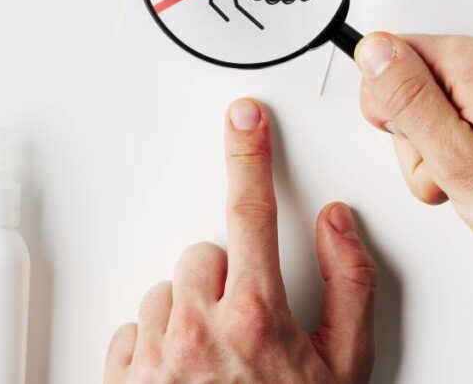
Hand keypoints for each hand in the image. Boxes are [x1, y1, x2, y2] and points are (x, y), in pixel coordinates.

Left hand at [105, 99, 376, 383]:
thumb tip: (337, 221)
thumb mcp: (346, 368)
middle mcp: (196, 327)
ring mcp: (154, 352)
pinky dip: (155, 346)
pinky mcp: (122, 374)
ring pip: (166, 294)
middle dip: (225, 280)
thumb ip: (350, 284)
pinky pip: (134, 332)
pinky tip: (184, 379)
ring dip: (189, 316)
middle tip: (247, 329)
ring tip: (218, 366)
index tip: (245, 116)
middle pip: (202, 257)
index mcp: (254, 315)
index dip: (250, 155)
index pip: (251, 210)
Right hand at [356, 33, 472, 288]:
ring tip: (470, 176)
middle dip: (416, 131)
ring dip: (442, 144)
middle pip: (415, 79)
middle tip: (444, 167)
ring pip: (441, 100)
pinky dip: (470, 143)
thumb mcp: (453, 158)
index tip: (411, 136)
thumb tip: (374, 52)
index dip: (388, 104)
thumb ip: (407, 99)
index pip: (391, 53)